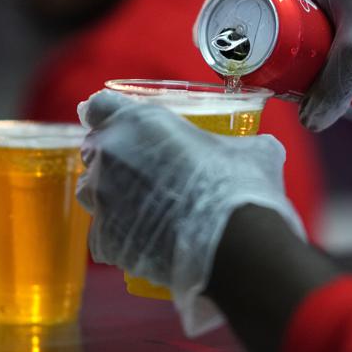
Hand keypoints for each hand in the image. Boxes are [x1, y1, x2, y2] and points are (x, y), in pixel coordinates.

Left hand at [77, 90, 305, 335]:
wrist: (236, 246)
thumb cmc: (241, 185)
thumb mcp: (250, 150)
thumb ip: (237, 142)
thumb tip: (259, 148)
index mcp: (138, 122)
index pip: (99, 106)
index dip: (108, 114)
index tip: (119, 124)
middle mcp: (110, 156)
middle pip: (94, 150)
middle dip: (112, 158)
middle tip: (144, 171)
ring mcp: (103, 200)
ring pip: (92, 192)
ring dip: (111, 195)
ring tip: (143, 208)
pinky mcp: (105, 241)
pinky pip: (103, 235)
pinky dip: (121, 236)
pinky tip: (147, 241)